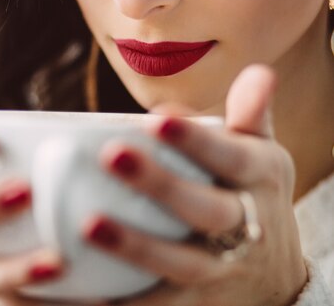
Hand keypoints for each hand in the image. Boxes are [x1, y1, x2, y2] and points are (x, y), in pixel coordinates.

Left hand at [86, 65, 307, 305]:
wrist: (272, 278)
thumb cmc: (252, 197)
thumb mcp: (260, 155)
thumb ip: (251, 116)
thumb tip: (257, 70)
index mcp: (256, 177)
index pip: (229, 156)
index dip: (195, 140)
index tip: (156, 120)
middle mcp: (244, 226)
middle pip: (205, 209)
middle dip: (161, 184)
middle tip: (111, 155)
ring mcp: (220, 270)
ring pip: (180, 262)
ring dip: (136, 245)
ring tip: (88, 224)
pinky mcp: (194, 304)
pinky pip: (155, 305)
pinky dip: (121, 301)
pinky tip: (82, 288)